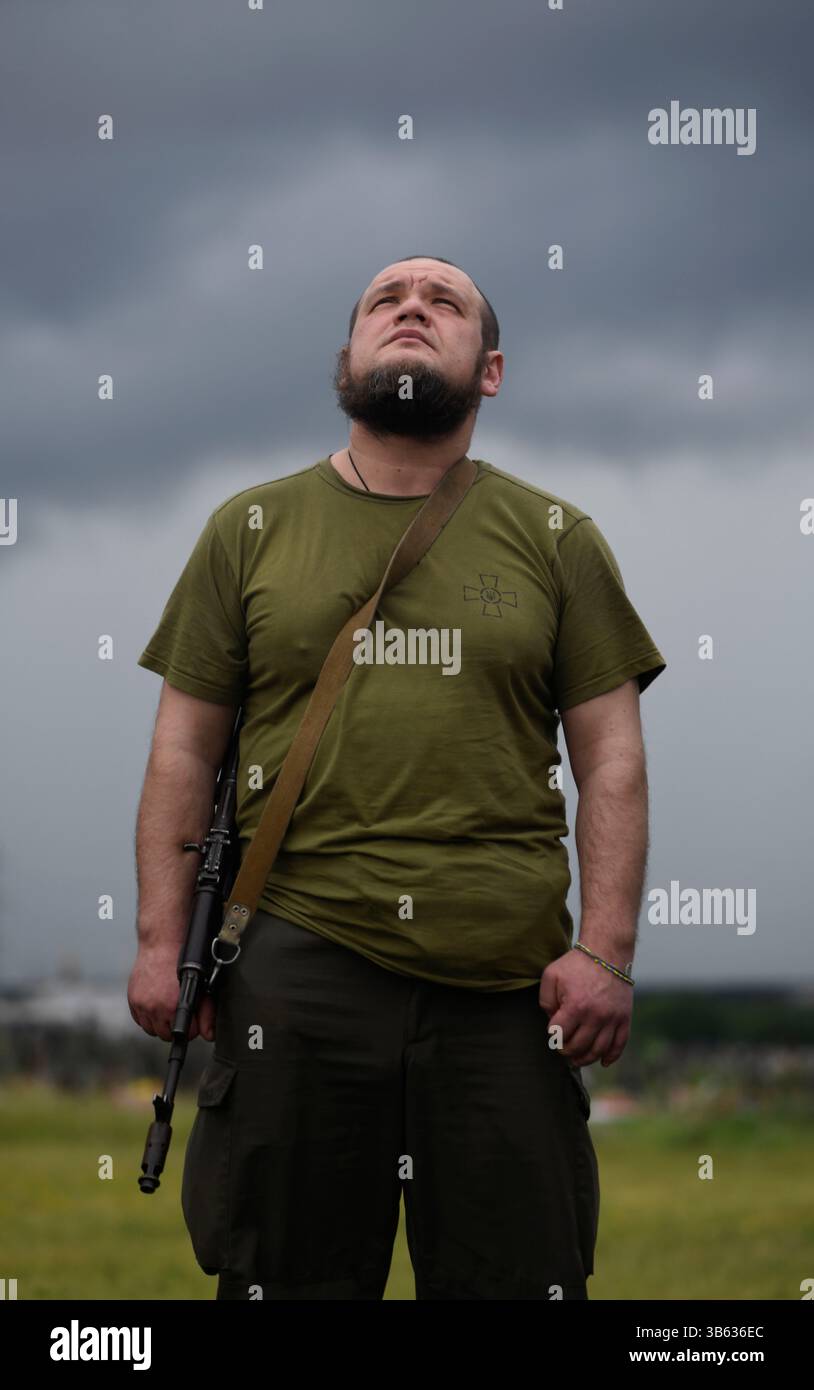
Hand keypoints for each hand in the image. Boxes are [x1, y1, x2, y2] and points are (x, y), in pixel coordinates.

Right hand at [127, 945, 215, 1042]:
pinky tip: (156, 1005)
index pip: (184, 1034)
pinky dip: (147, 1017)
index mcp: (172, 1006)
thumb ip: (206, 1013)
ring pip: (151, 1030)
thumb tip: (209, 1035)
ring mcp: (141, 1004)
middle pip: (165, 1036)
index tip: (193, 1020)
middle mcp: (154, 1008)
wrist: (161, 945)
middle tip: (179, 1013)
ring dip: (159, 1024)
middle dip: (174, 1028)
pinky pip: (139, 1020)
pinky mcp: (132, 1000)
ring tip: (167, 1009)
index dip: (192, 1028)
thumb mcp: (200, 986)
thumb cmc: (182, 963)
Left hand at [539, 947, 631, 1068]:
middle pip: (578, 1046)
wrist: (607, 952)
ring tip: (577, 1059)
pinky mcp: (624, 1018)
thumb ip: (545, 1000)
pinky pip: (620, 1044)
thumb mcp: (551, 975)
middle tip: (562, 1049)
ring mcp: (612, 1018)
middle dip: (566, 1051)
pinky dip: (612, 1057)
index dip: (553, 1035)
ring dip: (586, 1059)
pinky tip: (603, 1062)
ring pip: (598, 1050)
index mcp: (575, 1006)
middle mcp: (596, 1016)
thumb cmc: (576, 964)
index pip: (559, 1034)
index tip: (553, 1032)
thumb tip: (552, 1021)